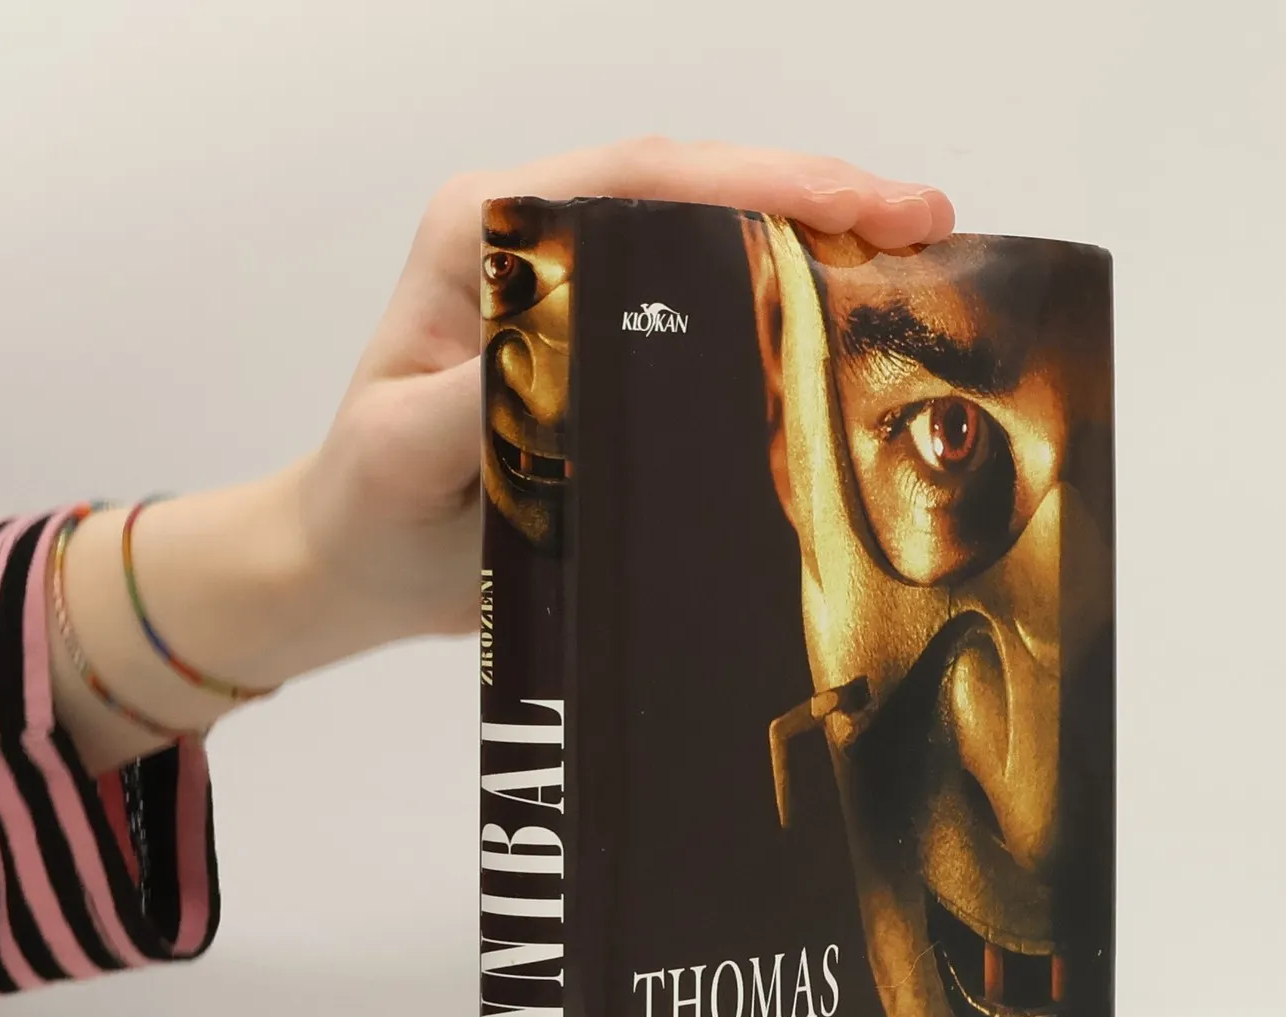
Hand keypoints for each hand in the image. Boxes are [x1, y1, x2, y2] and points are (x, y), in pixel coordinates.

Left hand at [293, 138, 957, 654]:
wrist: (358, 565)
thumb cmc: (370, 507)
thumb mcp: (409, 453)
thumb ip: (486, 397)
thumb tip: (579, 355)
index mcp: (485, 235)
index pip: (638, 182)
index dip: (758, 182)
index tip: (857, 205)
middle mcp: (538, 243)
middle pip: (695, 192)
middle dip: (816, 196)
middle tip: (927, 222)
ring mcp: (580, 294)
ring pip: (713, 240)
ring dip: (815, 242)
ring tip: (918, 256)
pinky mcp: (607, 350)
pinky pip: (709, 310)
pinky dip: (786, 305)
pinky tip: (852, 318)